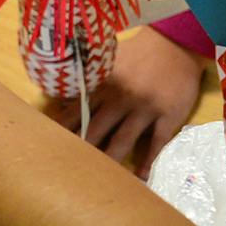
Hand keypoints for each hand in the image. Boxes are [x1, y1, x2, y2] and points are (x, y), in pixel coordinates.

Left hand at [51, 24, 206, 174]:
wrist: (175, 45)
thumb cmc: (137, 55)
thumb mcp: (109, 64)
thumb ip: (87, 85)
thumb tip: (59, 100)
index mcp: (104, 86)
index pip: (78, 112)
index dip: (63, 130)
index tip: (50, 147)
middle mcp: (121, 99)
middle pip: (96, 129)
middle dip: (82, 150)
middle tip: (68, 171)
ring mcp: (145, 108)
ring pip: (124, 139)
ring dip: (111, 159)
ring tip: (100, 181)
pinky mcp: (168, 115)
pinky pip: (157, 142)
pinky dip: (149, 160)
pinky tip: (141, 176)